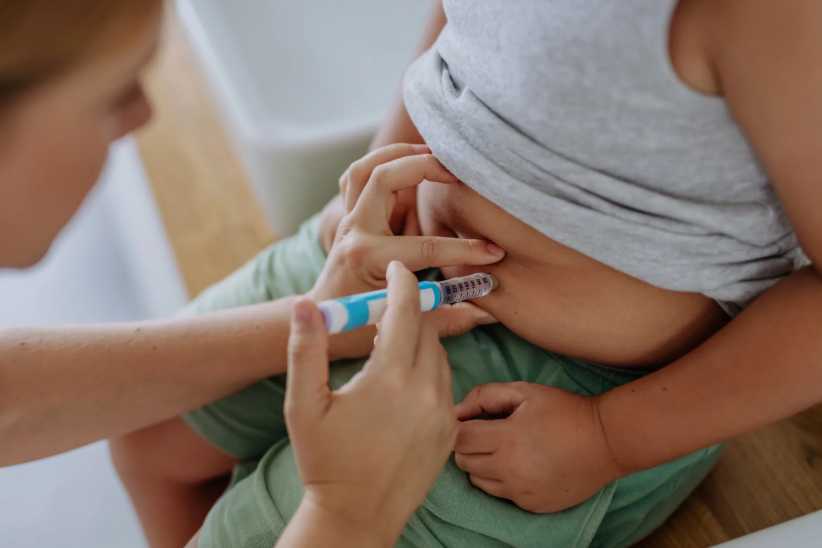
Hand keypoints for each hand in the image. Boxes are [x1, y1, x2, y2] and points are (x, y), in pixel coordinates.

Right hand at [286, 262, 456, 544]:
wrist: (357, 516)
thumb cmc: (324, 460)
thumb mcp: (303, 405)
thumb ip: (305, 349)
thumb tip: (303, 304)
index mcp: (390, 379)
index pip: (406, 311)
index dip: (403, 282)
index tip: (398, 267)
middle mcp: (426, 392)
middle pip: (428, 329)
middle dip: (411, 310)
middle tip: (389, 306)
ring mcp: (443, 413)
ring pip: (440, 355)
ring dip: (421, 340)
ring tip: (393, 342)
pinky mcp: (450, 431)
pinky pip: (446, 383)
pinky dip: (430, 369)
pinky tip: (405, 378)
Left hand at [311, 144, 505, 359]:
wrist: (321, 320)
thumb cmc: (356, 327)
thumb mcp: (402, 325)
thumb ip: (446, 317)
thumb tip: (487, 313)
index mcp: (367, 259)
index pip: (424, 246)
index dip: (465, 250)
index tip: (493, 253)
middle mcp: (354, 232)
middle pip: (384, 178)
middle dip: (425, 166)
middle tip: (460, 172)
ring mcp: (348, 220)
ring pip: (366, 167)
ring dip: (400, 154)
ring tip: (436, 154)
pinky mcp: (348, 215)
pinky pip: (360, 175)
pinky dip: (384, 162)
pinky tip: (411, 164)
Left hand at [454, 382, 625, 512]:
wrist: (605, 441)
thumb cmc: (564, 410)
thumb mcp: (525, 391)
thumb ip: (486, 395)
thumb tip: (457, 410)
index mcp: (507, 438)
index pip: (460, 439)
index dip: (461, 427)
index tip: (472, 421)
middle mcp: (510, 469)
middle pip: (464, 461)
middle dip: (468, 446)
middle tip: (486, 433)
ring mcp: (520, 491)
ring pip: (478, 480)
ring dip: (481, 465)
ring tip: (501, 449)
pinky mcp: (531, 504)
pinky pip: (500, 494)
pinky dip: (500, 480)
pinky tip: (519, 465)